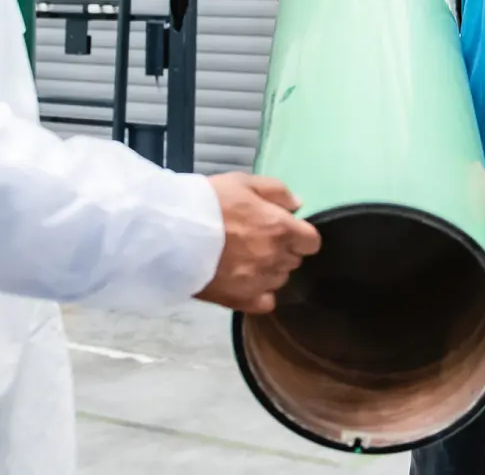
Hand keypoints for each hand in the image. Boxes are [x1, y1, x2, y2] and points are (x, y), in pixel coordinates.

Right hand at [194, 173, 321, 314]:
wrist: (172, 232)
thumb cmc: (208, 202)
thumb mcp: (243, 181)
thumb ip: (277, 191)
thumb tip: (297, 206)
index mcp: (280, 228)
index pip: (312, 241)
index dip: (301, 235)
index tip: (285, 231)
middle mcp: (276, 258)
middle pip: (294, 260)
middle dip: (282, 250)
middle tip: (257, 240)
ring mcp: (260, 282)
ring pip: (280, 280)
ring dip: (270, 270)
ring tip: (246, 259)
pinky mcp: (241, 300)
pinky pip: (265, 302)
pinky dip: (260, 293)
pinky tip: (246, 282)